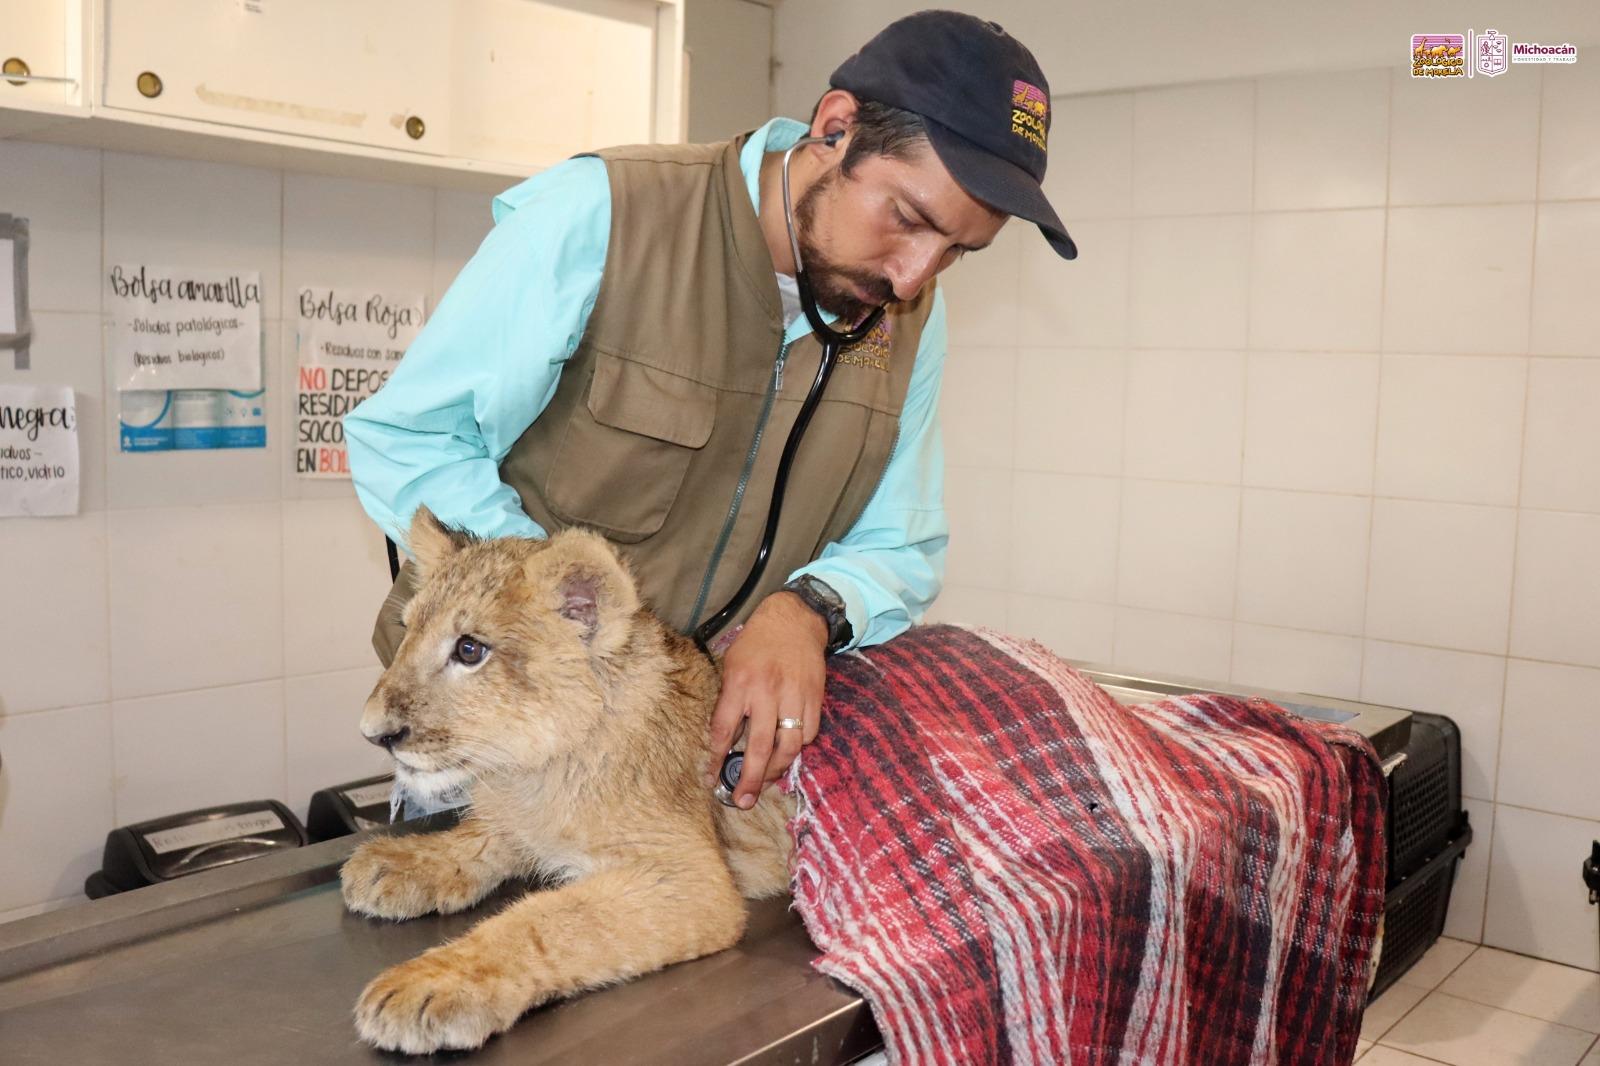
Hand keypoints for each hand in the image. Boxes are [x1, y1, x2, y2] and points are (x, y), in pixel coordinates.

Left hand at [704, 592, 826, 807]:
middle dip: (749, 778)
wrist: (795, 619)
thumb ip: (730, 700)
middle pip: (757, 746)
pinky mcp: (814, 697)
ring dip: (777, 770)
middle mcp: (766, 692)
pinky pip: (809, 733)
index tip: (712, 779)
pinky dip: (798, 747)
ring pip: (788, 746)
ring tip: (767, 783)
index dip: (717, 758)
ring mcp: (793, 695)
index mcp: (739, 683)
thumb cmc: (757, 644)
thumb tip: (726, 740)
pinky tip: (787, 752)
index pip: (724, 730)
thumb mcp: (732, 665)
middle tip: (743, 800)